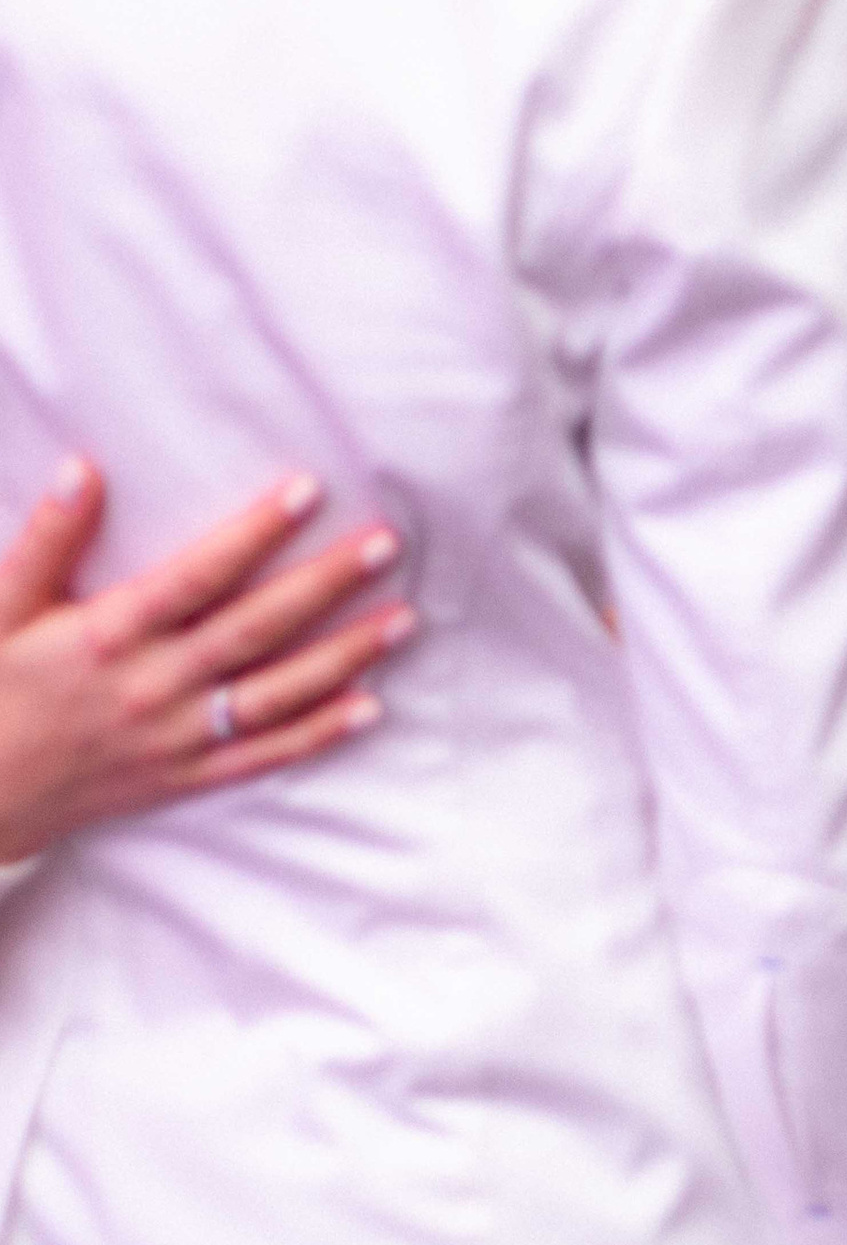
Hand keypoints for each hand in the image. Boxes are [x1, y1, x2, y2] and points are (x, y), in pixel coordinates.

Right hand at [0, 461, 413, 864]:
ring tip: (404, 619)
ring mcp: (176, 737)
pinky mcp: (186, 777)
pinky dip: (320, 733)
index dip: (255, 532)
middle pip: (256, 627)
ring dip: (345, 657)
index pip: (198, 575)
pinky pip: (264, 756)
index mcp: (109, 636)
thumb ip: (45, 540)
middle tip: (386, 544)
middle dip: (325, 584)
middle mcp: (153, 686)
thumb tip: (83, 468)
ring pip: (277, 693)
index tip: (309, 489)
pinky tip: (373, 706)